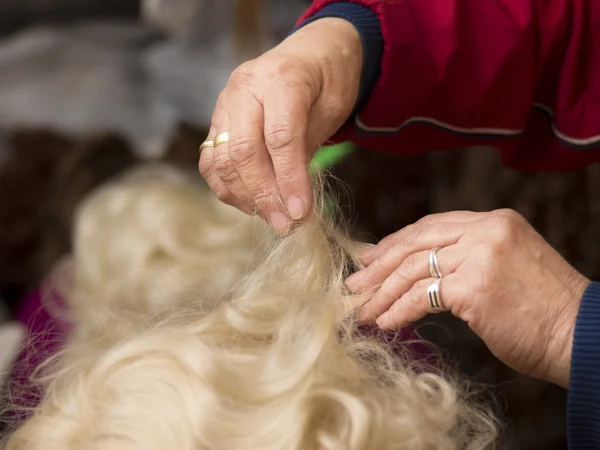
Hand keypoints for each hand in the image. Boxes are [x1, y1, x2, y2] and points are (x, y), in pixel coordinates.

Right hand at [199, 18, 361, 233]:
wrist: (312, 52)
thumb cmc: (328, 81)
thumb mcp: (331, 110)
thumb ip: (305, 149)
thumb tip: (290, 202)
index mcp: (281, 77)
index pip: (279, 137)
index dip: (289, 180)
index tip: (299, 213)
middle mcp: (245, 87)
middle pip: (243, 152)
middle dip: (264, 195)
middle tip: (284, 224)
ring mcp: (225, 102)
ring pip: (222, 160)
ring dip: (245, 197)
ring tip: (271, 217)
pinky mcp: (216, 119)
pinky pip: (210, 161)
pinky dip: (228, 188)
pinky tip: (251, 203)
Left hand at [346, 209, 590, 387]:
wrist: (580, 334)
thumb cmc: (541, 310)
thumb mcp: (504, 267)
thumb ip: (465, 259)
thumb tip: (417, 273)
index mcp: (493, 221)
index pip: (430, 226)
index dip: (395, 243)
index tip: (371, 259)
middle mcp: (485, 230)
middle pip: (415, 243)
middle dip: (380, 266)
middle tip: (355, 284)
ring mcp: (479, 255)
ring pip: (413, 270)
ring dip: (383, 293)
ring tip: (364, 309)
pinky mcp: (474, 285)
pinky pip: (422, 296)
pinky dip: (399, 310)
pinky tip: (387, 321)